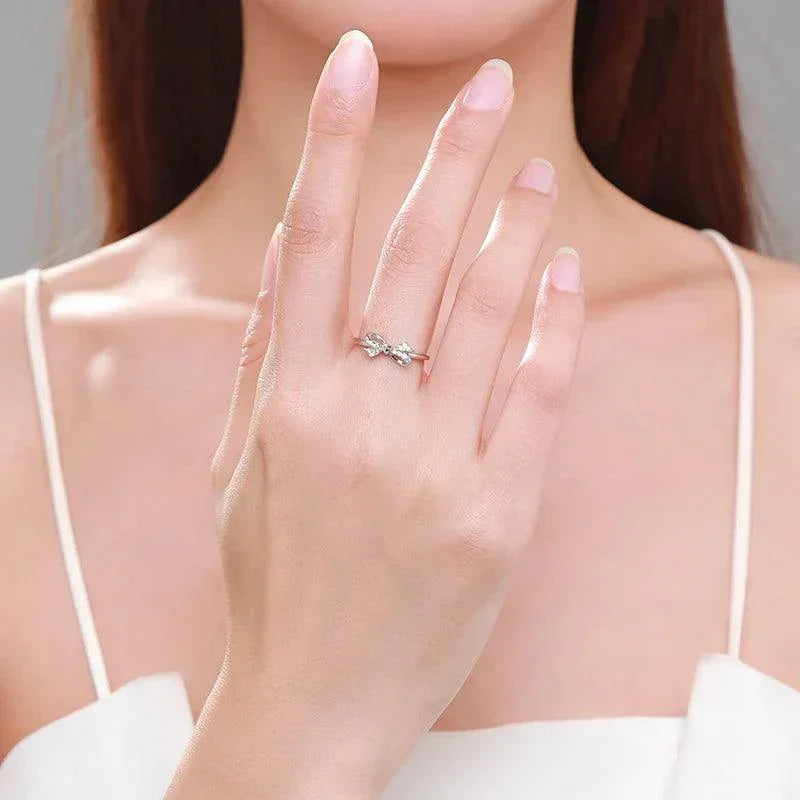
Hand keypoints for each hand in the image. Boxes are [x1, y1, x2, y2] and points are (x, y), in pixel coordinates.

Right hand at [171, 31, 583, 799]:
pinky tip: (562, 275)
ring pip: (489, 316)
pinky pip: (537, 398)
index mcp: (285, 404)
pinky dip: (555, 328)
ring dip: (515, 229)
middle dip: (454, 158)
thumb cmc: (270, 581)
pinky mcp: (498, 519)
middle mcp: (359, 422)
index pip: (311, 239)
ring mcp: (434, 470)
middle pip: (415, 257)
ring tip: (534, 173)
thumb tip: (285, 253)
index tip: (357, 63)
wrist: (313, 703)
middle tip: (489, 90)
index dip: (335, 142)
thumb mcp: (235, 468)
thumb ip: (261, 357)